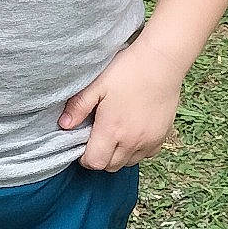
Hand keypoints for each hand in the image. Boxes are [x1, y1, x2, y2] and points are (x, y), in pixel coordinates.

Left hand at [59, 39, 185, 171]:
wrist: (161, 62)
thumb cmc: (127, 70)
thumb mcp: (97, 85)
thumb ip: (78, 106)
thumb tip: (64, 124)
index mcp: (112, 130)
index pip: (95, 162)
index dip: (85, 158)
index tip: (84, 145)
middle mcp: (132, 141)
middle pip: (111, 166)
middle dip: (100, 157)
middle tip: (97, 139)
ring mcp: (149, 140)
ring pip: (129, 162)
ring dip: (118, 155)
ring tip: (115, 135)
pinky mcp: (163, 136)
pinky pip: (147, 155)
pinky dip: (137, 150)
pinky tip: (133, 133)